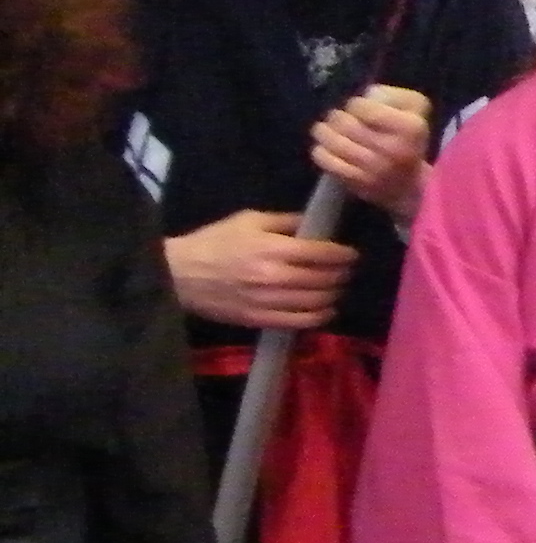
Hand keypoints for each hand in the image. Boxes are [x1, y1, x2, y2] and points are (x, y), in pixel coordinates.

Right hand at [165, 209, 356, 330]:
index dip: (344, 255)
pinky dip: (318, 317)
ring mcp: (268, 302)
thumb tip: (316, 225)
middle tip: (345, 270)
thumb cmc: (214, 242)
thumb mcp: (249, 220)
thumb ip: (286, 221)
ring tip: (336, 288)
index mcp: (272, 248)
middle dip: (342, 274)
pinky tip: (325, 310)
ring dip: (334, 295)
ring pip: (317, 302)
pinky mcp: (259, 320)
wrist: (177, 275)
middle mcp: (274, 277)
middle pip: (325, 279)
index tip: (351, 254)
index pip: (322, 254)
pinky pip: (299, 323)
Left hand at [311, 83, 432, 221]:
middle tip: (336, 117)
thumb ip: (393, 95)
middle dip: (335, 117)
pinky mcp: (359, 184)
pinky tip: (324, 147)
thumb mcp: (415, 109)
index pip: (362, 108)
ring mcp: (374, 169)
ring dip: (324, 132)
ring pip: (335, 143)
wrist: (410, 184)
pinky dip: (321, 152)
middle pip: (347, 125)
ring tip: (324, 129)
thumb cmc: (409, 139)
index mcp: (409, 128)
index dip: (354, 104)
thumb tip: (366, 95)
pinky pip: (328, 162)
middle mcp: (393, 149)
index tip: (356, 108)